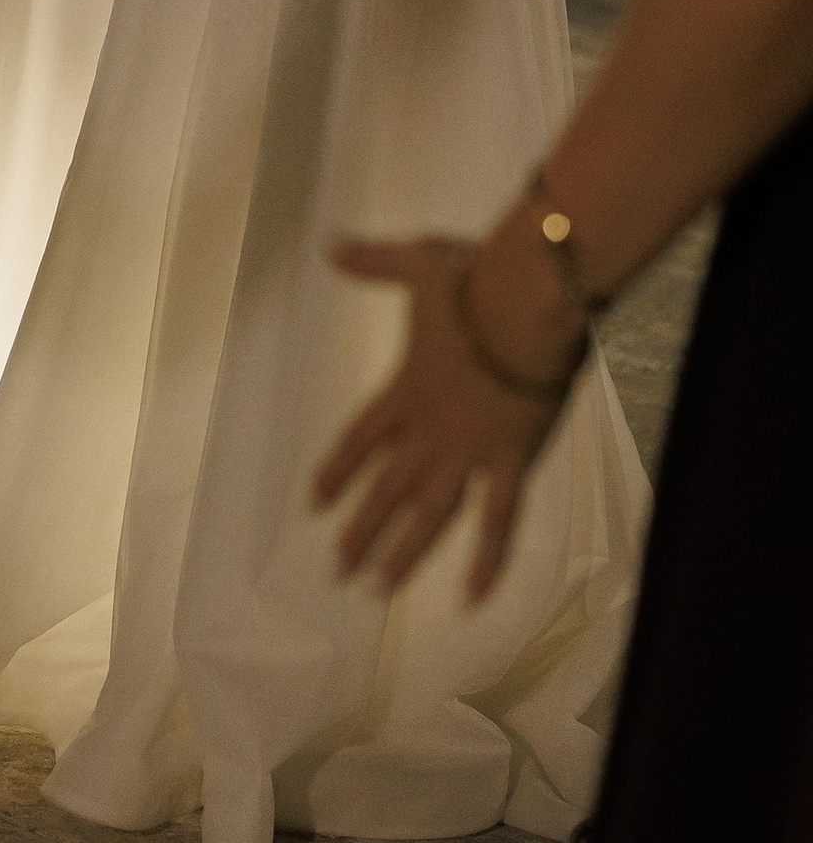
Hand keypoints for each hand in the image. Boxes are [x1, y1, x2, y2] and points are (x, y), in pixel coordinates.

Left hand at [310, 236, 581, 600]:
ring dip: (403, 553)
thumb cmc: (474, 277)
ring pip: (429, 515)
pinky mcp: (512, 458)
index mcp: (404, 388)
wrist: (526, 298)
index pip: (360, 439)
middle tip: (339, 570)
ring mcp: (468, 449)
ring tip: (378, 590)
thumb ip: (372, 262)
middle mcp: (428, 428)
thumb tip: (330, 245)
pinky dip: (487, 559)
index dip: (337, 471)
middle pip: (387, 488)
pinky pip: (498, 520)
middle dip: (362, 529)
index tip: (315, 503)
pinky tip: (471, 597)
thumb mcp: (416, 262)